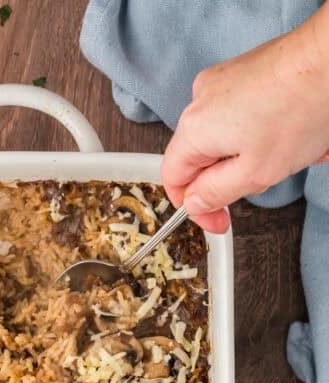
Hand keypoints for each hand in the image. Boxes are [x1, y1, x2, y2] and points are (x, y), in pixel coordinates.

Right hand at [161, 5, 328, 231]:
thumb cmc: (300, 109)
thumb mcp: (255, 173)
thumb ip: (215, 194)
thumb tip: (194, 202)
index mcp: (194, 128)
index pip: (173, 178)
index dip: (192, 206)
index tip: (216, 220)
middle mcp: (199, 100)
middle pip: (198, 156)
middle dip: (226, 177)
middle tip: (261, 184)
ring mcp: (220, 82)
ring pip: (220, 137)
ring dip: (246, 155)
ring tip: (282, 152)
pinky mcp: (240, 72)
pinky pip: (237, 114)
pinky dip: (256, 131)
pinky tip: (284, 130)